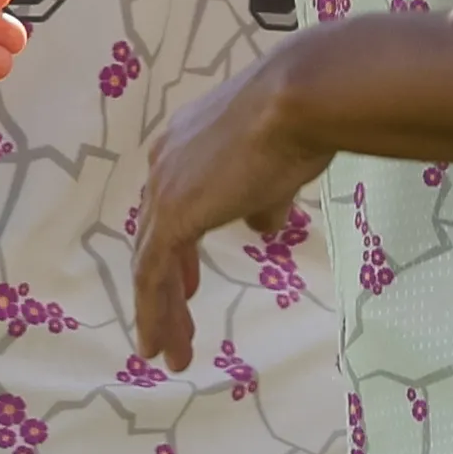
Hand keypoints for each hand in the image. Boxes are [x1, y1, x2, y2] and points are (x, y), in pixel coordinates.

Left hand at [131, 51, 327, 366]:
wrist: (300, 100)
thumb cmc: (302, 120)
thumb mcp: (280, 166)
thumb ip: (263, 199)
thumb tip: (261, 226)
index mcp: (187, 144)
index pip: (172, 205)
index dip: (177, 248)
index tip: (188, 283)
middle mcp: (165, 163)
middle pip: (155, 237)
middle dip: (166, 285)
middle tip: (173, 325)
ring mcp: (165, 188)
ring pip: (151, 263)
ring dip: (160, 311)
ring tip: (169, 353)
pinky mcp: (172, 215)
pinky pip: (154, 276)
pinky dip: (157, 313)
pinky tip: (165, 345)